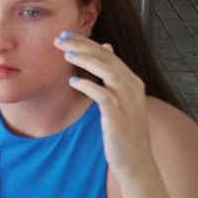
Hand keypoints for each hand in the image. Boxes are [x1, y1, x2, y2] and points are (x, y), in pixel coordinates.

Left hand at [58, 32, 156, 180]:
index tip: (66, 34)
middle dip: (83, 46)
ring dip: (86, 61)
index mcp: (132, 82)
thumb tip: (107, 47)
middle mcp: (133, 89)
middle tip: (60, 39)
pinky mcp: (119, 119)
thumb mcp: (121, 99)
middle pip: (107, 59)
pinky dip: (89, 86)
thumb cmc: (124, 132)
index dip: (87, 42)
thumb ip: (114, 75)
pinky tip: (74, 81)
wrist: (136, 163)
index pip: (108, 54)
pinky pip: (104, 97)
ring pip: (108, 72)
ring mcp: (128, 104)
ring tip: (66, 54)